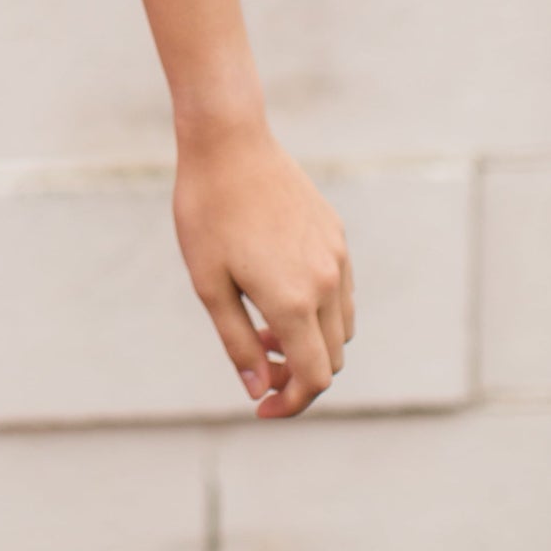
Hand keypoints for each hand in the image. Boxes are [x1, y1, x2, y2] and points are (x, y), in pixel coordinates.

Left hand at [173, 123, 353, 418]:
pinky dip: (320, 310)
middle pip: (332, 358)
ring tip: (262, 326)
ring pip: (342, 327)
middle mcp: (327, 283)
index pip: (314, 378)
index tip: (262, 407)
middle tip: (256, 362)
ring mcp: (337, 257)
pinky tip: (278, 289)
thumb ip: (238, 343)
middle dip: (298, 375)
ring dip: (311, 342)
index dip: (291, 403)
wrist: (229, 142)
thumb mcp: (209, 284)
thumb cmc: (208, 212)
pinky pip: (341, 291)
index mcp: (294, 301)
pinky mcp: (337, 235)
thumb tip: (259, 389)